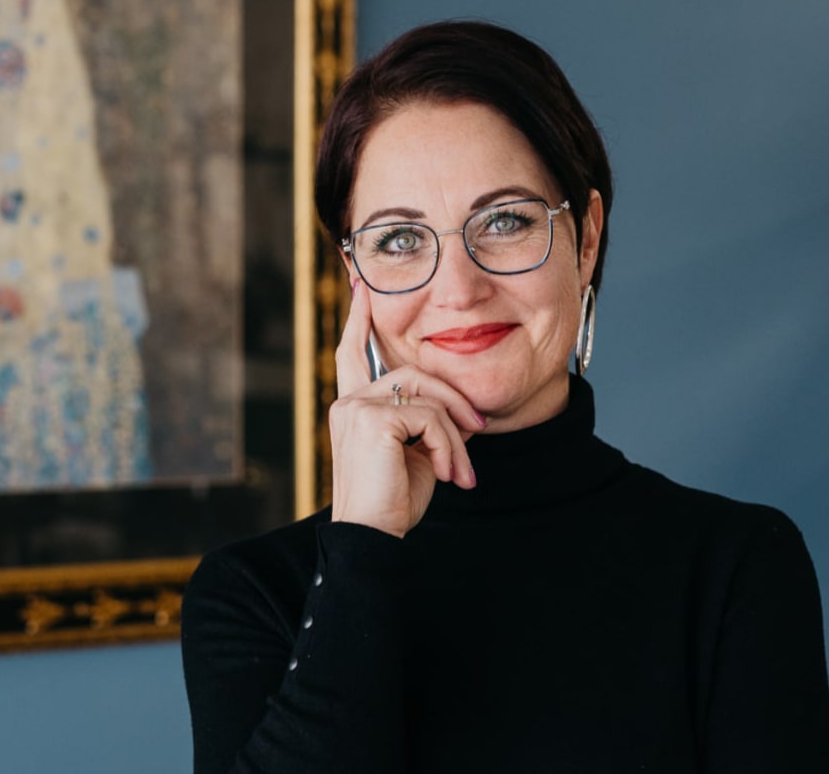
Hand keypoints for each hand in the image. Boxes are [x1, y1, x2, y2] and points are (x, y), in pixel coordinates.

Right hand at [330, 281, 484, 537]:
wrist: (375, 539)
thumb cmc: (394, 501)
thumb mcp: (417, 452)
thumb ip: (427, 419)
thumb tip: (459, 406)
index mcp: (354, 407)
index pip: (353, 352)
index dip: (359, 319)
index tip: (361, 287)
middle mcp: (349, 401)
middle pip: (415, 373)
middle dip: (454, 400)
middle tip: (480, 429)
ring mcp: (356, 408)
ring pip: (427, 395)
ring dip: (456, 432)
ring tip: (462, 470)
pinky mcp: (371, 420)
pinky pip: (430, 417)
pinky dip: (450, 446)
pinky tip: (450, 474)